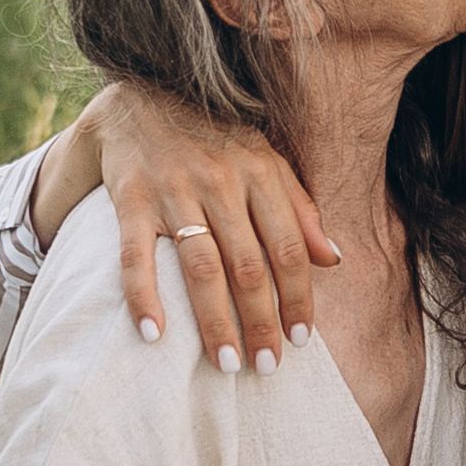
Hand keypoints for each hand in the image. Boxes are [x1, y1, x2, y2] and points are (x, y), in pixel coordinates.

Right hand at [74, 83, 339, 367]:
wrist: (139, 98)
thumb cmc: (214, 140)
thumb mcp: (265, 161)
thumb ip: (300, 209)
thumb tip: (335, 260)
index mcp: (260, 172)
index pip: (288, 248)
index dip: (297, 298)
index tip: (300, 340)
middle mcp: (220, 180)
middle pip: (248, 265)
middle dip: (260, 321)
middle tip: (267, 366)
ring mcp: (173, 188)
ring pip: (201, 266)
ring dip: (215, 321)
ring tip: (226, 364)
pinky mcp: (130, 197)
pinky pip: (136, 255)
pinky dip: (143, 296)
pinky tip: (154, 333)